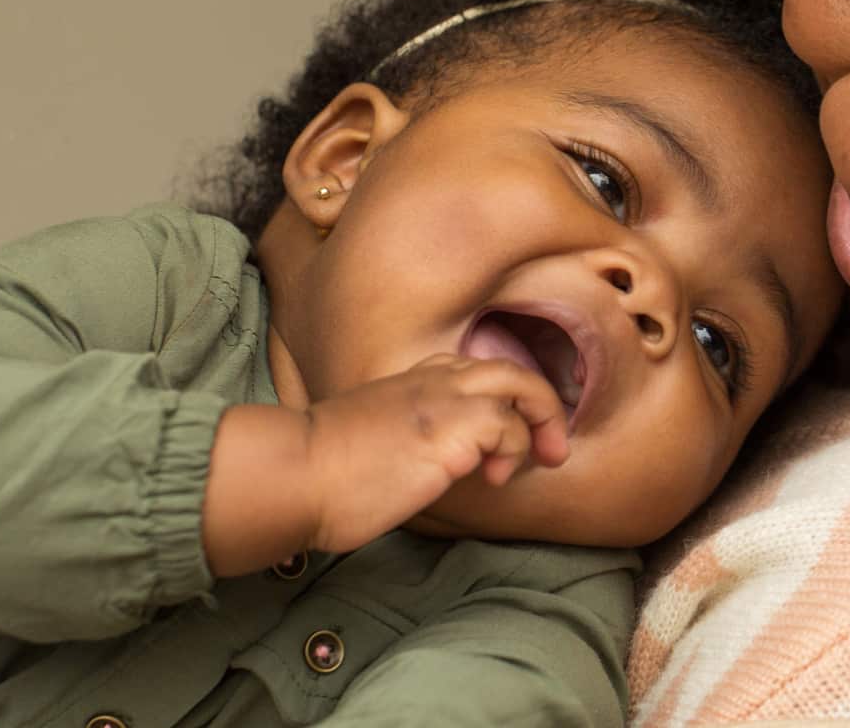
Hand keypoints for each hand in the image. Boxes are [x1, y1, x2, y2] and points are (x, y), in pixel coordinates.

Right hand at [303, 354, 568, 553]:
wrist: (297, 473)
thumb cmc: (319, 474)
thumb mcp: (365, 444)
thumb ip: (398, 442)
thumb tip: (414, 472)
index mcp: (406, 382)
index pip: (467, 370)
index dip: (497, 398)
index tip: (504, 435)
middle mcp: (430, 380)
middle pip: (508, 369)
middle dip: (540, 404)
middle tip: (552, 446)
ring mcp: (443, 400)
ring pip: (522, 384)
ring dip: (542, 423)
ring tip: (542, 460)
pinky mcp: (453, 429)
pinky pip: (509, 426)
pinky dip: (514, 451)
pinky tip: (494, 479)